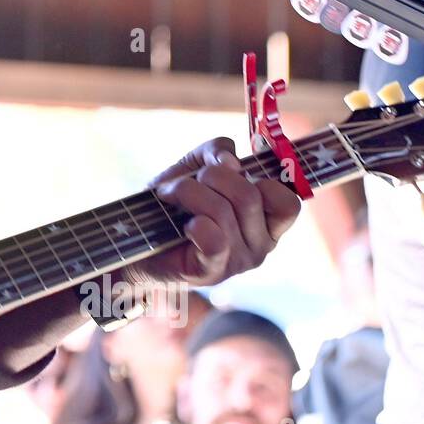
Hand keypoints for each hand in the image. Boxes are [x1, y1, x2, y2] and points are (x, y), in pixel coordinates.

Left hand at [123, 137, 300, 288]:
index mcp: (267, 221)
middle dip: (211, 176)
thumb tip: (231, 161)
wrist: (136, 237)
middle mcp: (260, 245)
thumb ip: (217, 150)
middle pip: (249, 196)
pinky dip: (193, 221)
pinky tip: (182, 224)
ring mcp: (238, 261)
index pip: (288, 201)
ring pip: (224, 211)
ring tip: (170, 196)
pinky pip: (213, 239)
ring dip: (188, 193)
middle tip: (187, 181)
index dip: (260, 178)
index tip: (229, 173)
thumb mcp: (197, 165)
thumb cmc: (174, 203)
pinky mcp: (212, 272)